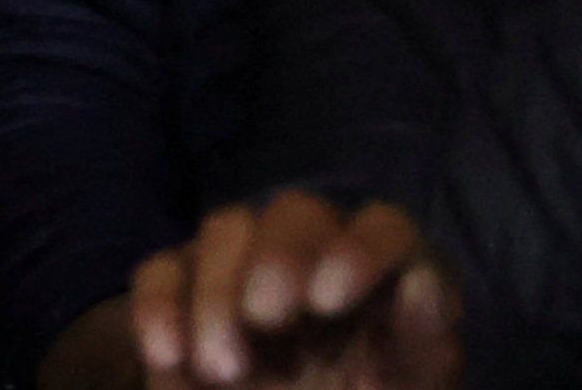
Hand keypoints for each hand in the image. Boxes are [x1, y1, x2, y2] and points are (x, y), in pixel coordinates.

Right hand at [124, 193, 458, 387]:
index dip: (362, 249)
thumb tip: (423, 283)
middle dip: (278, 256)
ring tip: (224, 368)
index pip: (385, 229)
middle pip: (299, 213)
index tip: (329, 300)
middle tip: (266, 317)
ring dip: (218, 291)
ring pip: (226, 227)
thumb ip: (419, 346)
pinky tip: (169, 357)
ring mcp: (246, 269)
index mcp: (386, 285)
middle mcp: (318, 261)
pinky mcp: (185, 290)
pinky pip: (161, 270)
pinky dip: (159, 306)